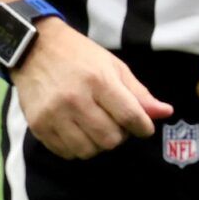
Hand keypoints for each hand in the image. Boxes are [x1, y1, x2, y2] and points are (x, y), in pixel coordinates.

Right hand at [12, 20, 173, 158]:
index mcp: (98, 80)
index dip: (143, 127)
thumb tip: (165, 113)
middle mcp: (75, 99)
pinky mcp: (38, 125)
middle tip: (113, 122)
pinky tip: (75, 129)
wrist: (33, 47)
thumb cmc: (79, 55)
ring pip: (88, 150)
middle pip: (110, 140)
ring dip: (96, 143)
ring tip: (93, 126)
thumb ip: (139, 93)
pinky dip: (75, 146)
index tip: (142, 127)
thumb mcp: (112, 65)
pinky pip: (66, 152)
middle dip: (118, 135)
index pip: (131, 117)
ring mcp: (54, 114)